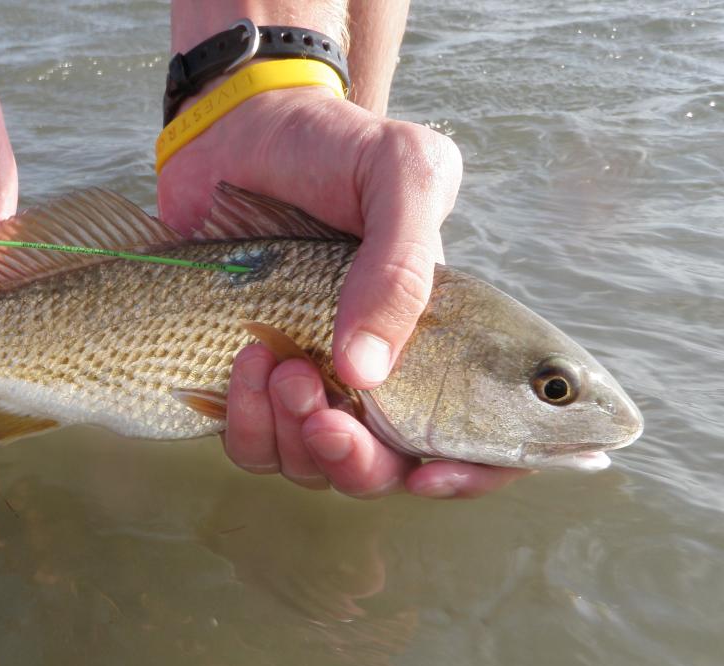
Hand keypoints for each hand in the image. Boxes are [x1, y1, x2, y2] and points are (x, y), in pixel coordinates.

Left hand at [158, 88, 525, 497]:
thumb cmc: (333, 148)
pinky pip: (255, 445)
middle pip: (387, 472)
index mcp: (445, 339)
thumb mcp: (400, 175)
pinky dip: (245, 420)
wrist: (237, 131)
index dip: (472, 476)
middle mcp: (385, 376)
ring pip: (315, 468)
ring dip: (294, 434)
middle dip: (355, 459)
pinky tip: (244, 360)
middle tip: (320, 405)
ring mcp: (317, 384)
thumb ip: (404, 267)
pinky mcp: (252, 385)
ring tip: (272, 359)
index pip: (486, 443)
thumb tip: (368, 375)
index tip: (428, 475)